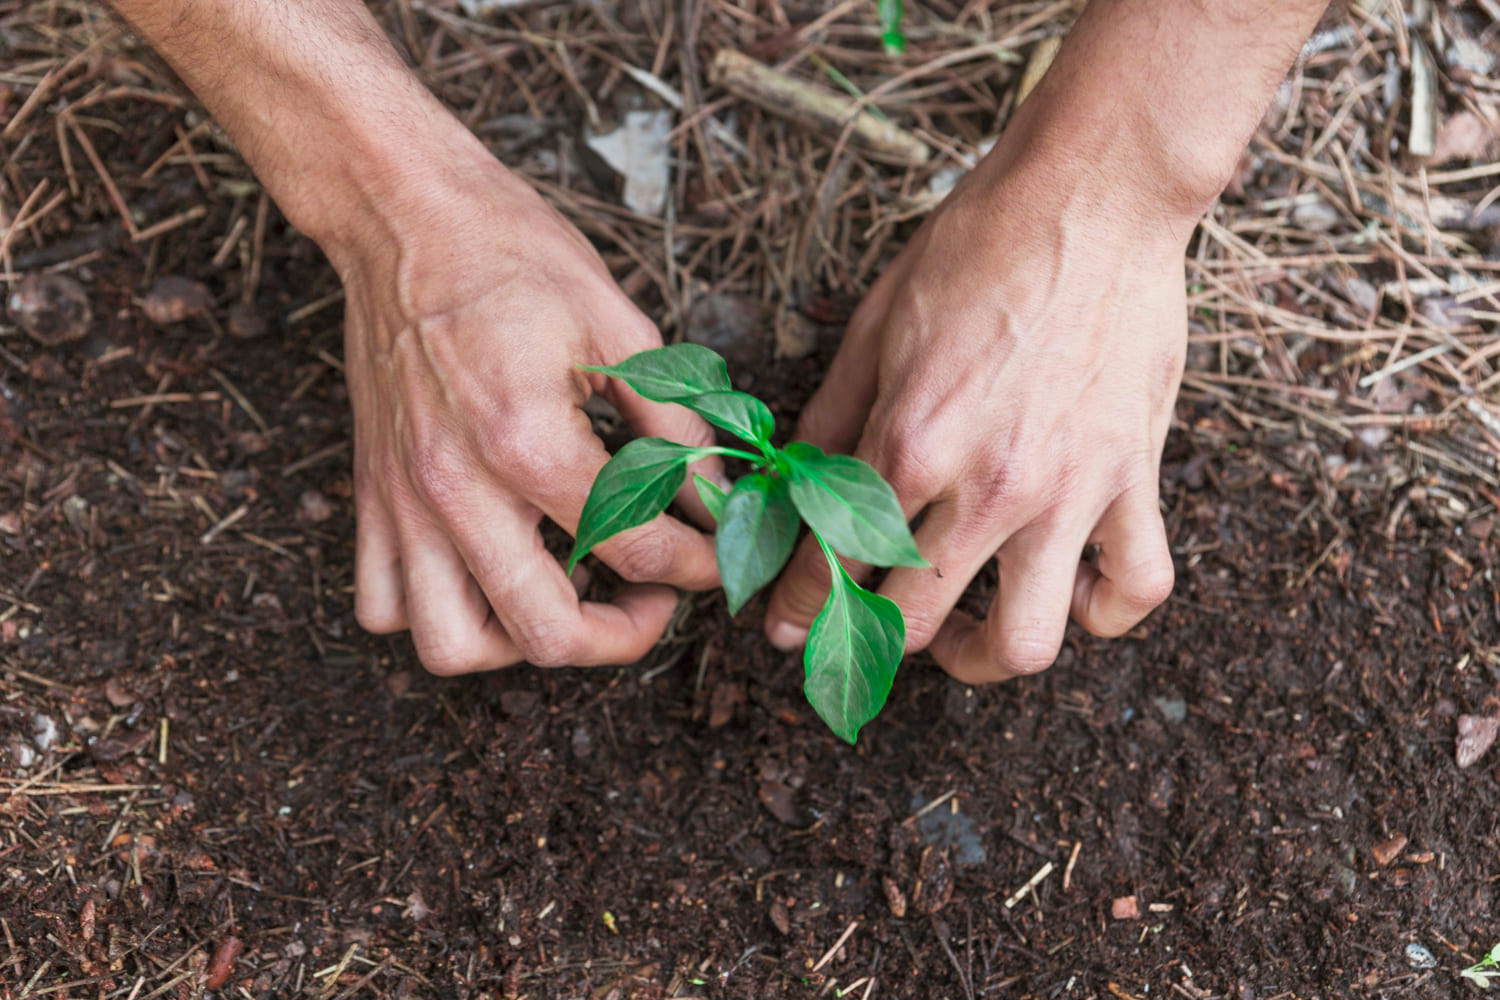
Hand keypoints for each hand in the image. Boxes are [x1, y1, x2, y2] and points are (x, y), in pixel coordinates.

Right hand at [337, 153, 720, 673]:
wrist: (401, 212)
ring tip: (568, 595)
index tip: (718, 558)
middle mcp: (457, 488)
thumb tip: (718, 495)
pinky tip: (491, 572)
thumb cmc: (509, 253)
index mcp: (527, 440)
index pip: (636, 547)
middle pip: (548, 632)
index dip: (699, 565)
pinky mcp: (371, 496)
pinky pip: (385, 605)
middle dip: (625, 636)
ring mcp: (403, 501)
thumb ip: (675, 424)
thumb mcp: (618, 325)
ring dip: (521, 642)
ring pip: (451, 644)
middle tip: (656, 597)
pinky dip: (439, 615)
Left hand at [763, 145, 1193, 683]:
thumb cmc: (977, 247)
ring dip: (980, 658)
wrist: (1093, 195)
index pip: (835, 562)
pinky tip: (1067, 591)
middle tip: (862, 630)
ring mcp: (1070, 490)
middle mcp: (989, 484)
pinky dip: (1102, 611)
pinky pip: (1135, 588)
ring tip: (963, 634)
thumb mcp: (877, 327)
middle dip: (871, 643)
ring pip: (1027, 640)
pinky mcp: (1135, 478)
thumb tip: (789, 486)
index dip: (798, 610)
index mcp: (911, 441)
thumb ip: (830, 419)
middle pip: (916, 621)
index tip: (784, 629)